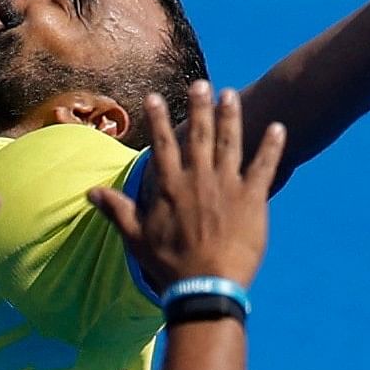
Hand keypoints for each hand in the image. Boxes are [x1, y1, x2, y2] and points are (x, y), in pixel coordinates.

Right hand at [89, 83, 284, 288]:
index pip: (163, 144)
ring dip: (230, 117)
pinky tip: (278, 128)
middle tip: (202, 84)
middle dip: (199, 107)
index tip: (154, 96)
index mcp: (171, 187)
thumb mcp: (136, 238)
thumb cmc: (169, 265)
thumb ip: (117, 210)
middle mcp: (198, 179)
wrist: (205, 286)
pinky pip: (264, 166)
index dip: (158, 119)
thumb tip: (91, 192)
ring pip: (229, 143)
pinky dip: (271, 146)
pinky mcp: (252, 198)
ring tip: (231, 95)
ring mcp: (227, 186)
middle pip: (198, 135)